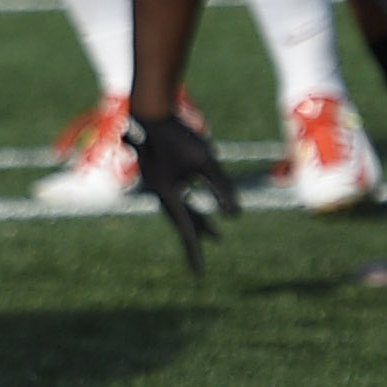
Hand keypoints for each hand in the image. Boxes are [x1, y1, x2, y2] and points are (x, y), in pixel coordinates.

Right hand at [126, 111, 237, 274]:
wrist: (151, 113)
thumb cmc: (180, 136)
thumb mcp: (207, 162)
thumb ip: (222, 188)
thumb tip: (236, 216)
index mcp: (168, 195)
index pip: (186, 229)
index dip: (195, 251)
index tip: (200, 273)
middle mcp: (161, 193)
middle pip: (183, 221)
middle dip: (200, 236)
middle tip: (216, 254)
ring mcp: (159, 184)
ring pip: (181, 210)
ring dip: (199, 222)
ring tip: (215, 235)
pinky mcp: (161, 174)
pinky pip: (178, 198)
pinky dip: (191, 206)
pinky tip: (201, 204)